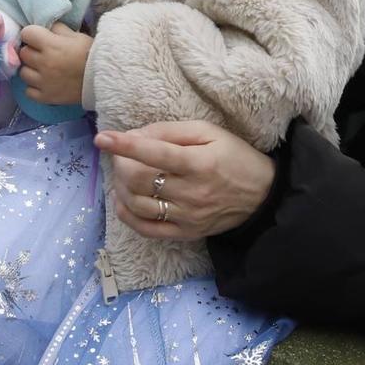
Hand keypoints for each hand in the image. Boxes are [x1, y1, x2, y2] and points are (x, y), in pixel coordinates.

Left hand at [17, 23, 90, 106]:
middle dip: (32, 51)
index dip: (32, 34)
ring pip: (23, 72)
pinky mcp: (46, 97)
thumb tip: (45, 26)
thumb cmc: (91, 54)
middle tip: (43, 53)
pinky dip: (34, 87)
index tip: (39, 37)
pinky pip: (28, 92)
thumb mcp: (76, 35)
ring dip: (31, 70)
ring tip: (43, 70)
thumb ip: (57, 29)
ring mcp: (43, 82)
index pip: (26, 33)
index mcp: (50, 45)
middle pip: (23, 53)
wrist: (105, 79)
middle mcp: (44, 63)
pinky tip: (44, 83)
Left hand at [95, 121, 275, 240]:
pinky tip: (121, 200)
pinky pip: (146, 229)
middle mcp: (191, 193)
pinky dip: (126, 214)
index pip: (154, 154)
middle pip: (140, 180)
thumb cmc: (235, 156)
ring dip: (120, 187)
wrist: (262, 195)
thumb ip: (171, 131)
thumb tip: (136, 134)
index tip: (102, 138)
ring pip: (137, 204)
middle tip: (119, 155)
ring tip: (121, 174)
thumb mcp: (210, 132)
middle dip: (120, 164)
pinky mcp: (185, 233)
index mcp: (199, 163)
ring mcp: (187, 217)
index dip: (125, 145)